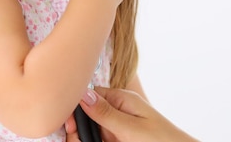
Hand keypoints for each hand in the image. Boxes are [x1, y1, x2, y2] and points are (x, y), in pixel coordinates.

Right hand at [65, 87, 198, 141]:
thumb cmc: (161, 139)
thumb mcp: (131, 128)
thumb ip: (106, 113)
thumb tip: (83, 94)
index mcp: (122, 99)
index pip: (90, 95)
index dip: (76, 108)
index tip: (69, 125)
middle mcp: (118, 109)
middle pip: (87, 113)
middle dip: (78, 127)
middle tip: (76, 138)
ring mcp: (117, 124)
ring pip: (90, 128)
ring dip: (84, 136)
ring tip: (81, 141)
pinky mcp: (118, 137)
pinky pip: (99, 136)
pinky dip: (93, 139)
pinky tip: (90, 141)